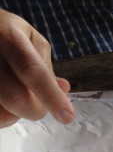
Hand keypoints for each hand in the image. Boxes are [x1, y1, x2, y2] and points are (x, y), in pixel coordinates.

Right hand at [0, 10, 73, 128]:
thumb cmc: (4, 34)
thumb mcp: (28, 39)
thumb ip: (45, 66)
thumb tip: (63, 89)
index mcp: (7, 35)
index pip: (32, 71)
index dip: (51, 96)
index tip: (67, 116)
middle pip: (15, 96)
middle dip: (35, 109)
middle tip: (37, 105)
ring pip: (0, 111)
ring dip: (14, 114)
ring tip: (15, 97)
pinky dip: (2, 116)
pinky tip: (4, 103)